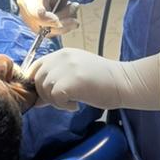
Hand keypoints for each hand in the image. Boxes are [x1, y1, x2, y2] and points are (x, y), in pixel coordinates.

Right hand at [17, 0, 95, 34]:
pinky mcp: (35, 23)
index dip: (48, 20)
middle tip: (75, 7)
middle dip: (62, 20)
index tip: (61, 20)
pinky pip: (48, 31)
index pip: (35, 12)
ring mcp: (29, 16)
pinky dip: (61, 26)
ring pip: (45, 31)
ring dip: (64, 24)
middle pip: (41, 24)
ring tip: (73, 8)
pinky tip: (69, 14)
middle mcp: (26, 6)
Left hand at [31, 48, 159, 112]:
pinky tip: (75, 106)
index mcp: (62, 54)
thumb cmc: (102, 80)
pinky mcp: (70, 82)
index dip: (37, 83)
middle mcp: (61, 57)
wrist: (123, 82)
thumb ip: (56, 80)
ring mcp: (65, 68)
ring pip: (44, 90)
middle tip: (63, 101)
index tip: (49, 94)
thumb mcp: (75, 73)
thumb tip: (36, 100)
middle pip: (38, 80)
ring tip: (71, 102)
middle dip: (46, 95)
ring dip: (55, 102)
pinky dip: (63, 106)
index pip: (36, 67)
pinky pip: (55, 98)